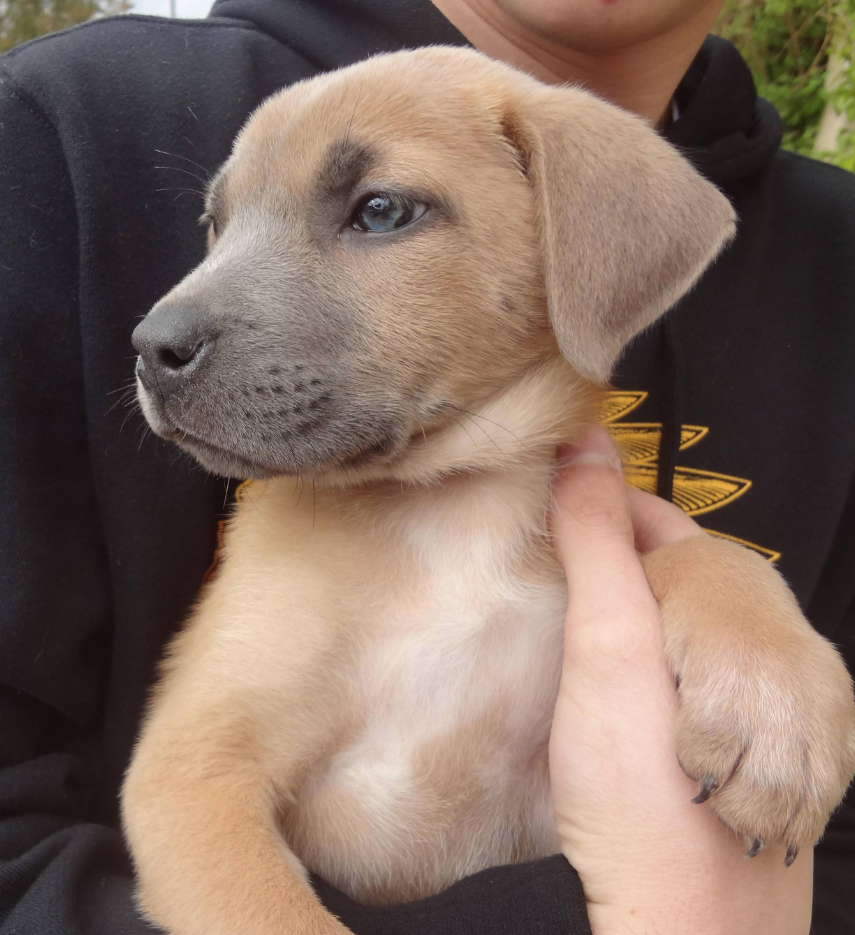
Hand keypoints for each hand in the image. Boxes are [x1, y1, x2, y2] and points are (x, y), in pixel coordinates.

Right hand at [548, 426, 812, 934]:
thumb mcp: (608, 640)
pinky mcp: (746, 736)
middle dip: (604, 560)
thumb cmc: (645, 785)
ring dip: (620, 610)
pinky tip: (604, 685)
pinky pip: (687, 667)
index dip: (595, 507)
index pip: (656, 520)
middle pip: (668, 569)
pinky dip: (642, 658)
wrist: (691, 921)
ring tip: (562, 624)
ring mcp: (760, 691)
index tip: (541, 513)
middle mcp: (765, 636)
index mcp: (736, 597)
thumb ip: (595, 538)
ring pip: (676, 619)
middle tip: (538, 572)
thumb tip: (581, 441)